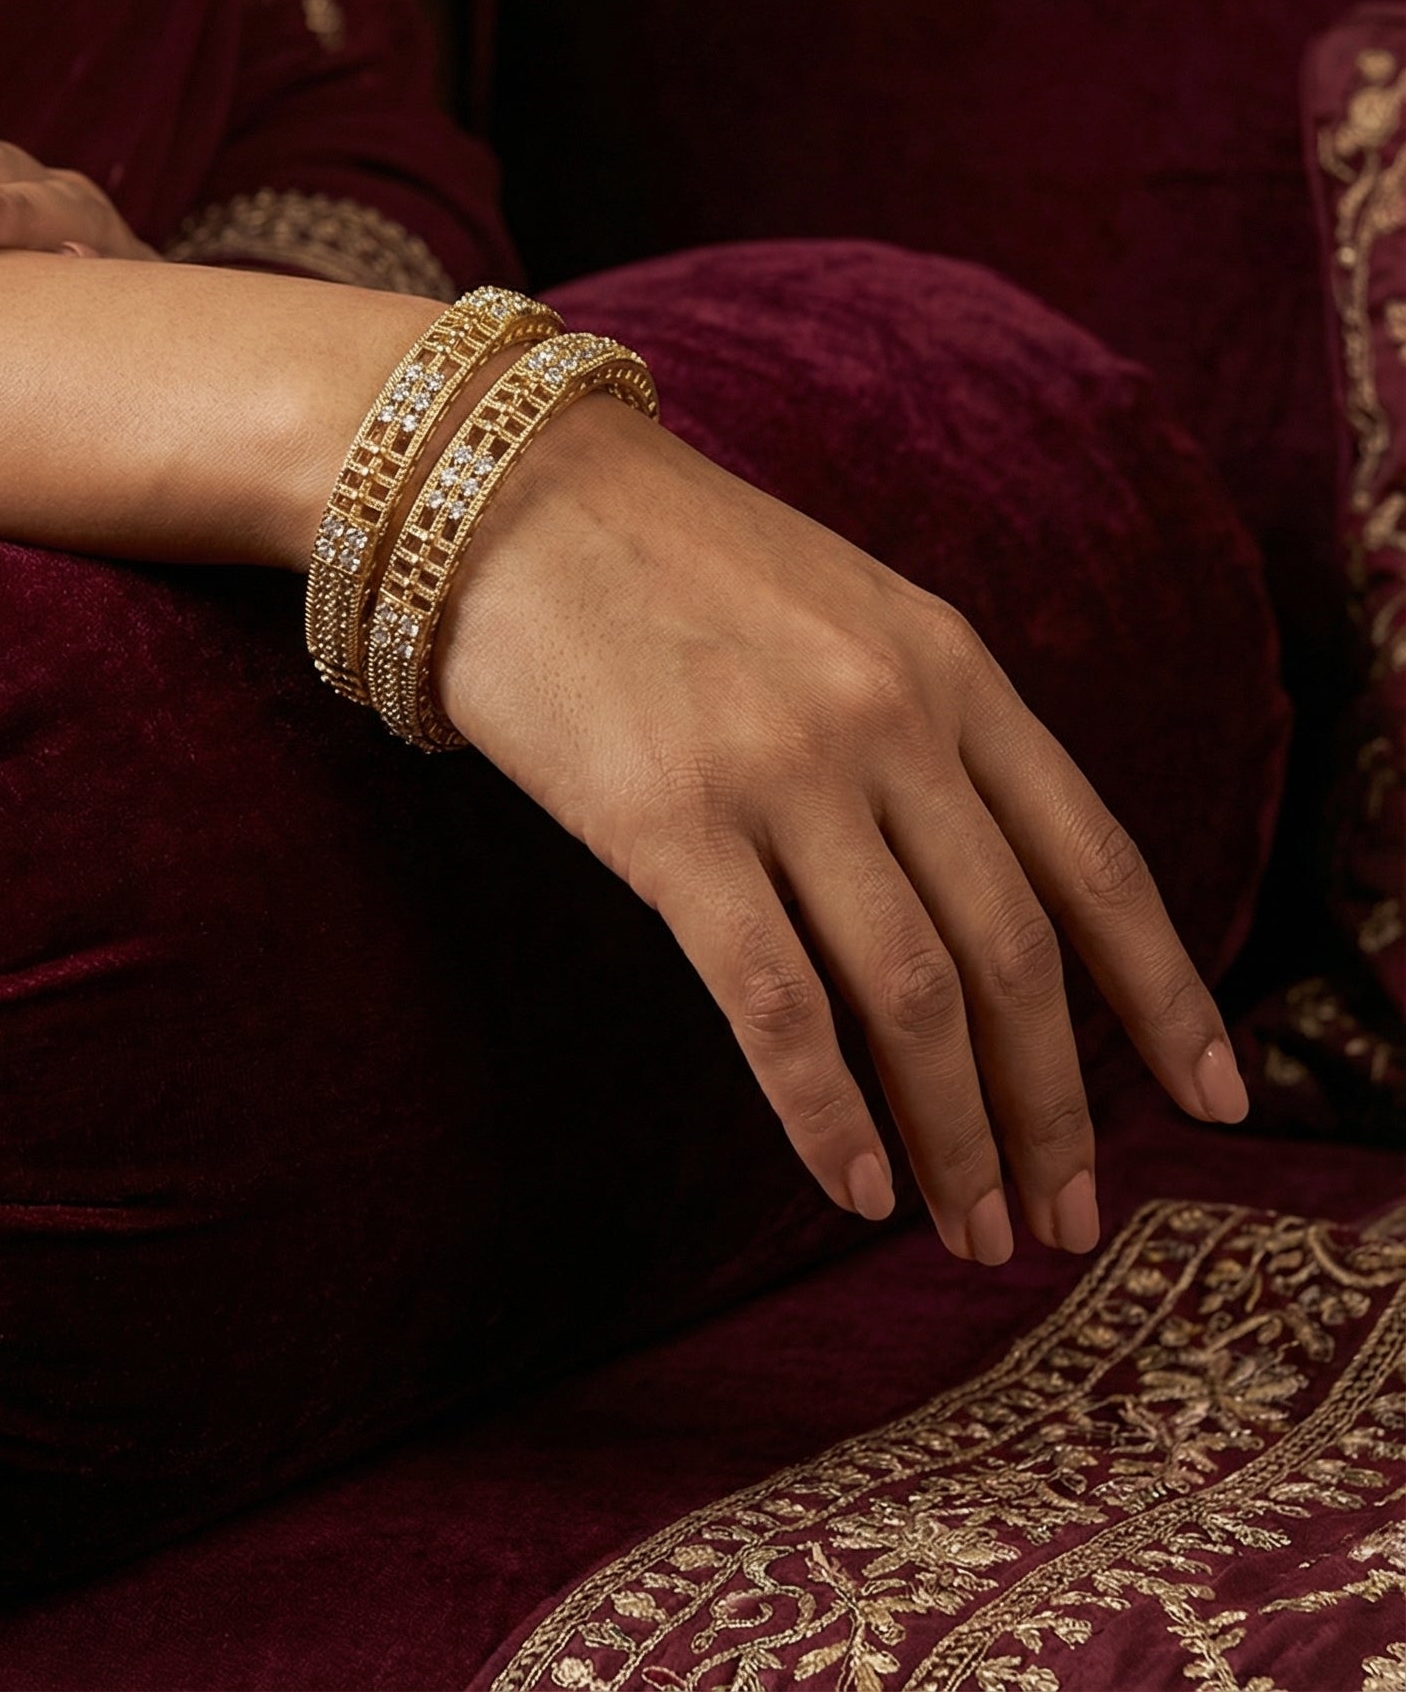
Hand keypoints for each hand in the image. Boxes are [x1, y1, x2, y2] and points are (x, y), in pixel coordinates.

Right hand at [437, 398, 1248, 1266]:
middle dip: (1054, 1107)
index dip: (1164, 994)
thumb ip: (929, 728)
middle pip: (1014, 953)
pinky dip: (825, 1115)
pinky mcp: (669, 824)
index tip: (1214, 1099)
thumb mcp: (845, 609)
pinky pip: (774, 1004)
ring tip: (969, 1229)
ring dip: (954, 1137)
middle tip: (1065, 1215)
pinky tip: (853, 1186)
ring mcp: (783, 770)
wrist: (504, 490)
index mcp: (948, 665)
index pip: (1094, 858)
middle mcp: (890, 718)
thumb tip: (985, 900)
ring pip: (912, 995)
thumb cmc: (667, 561)